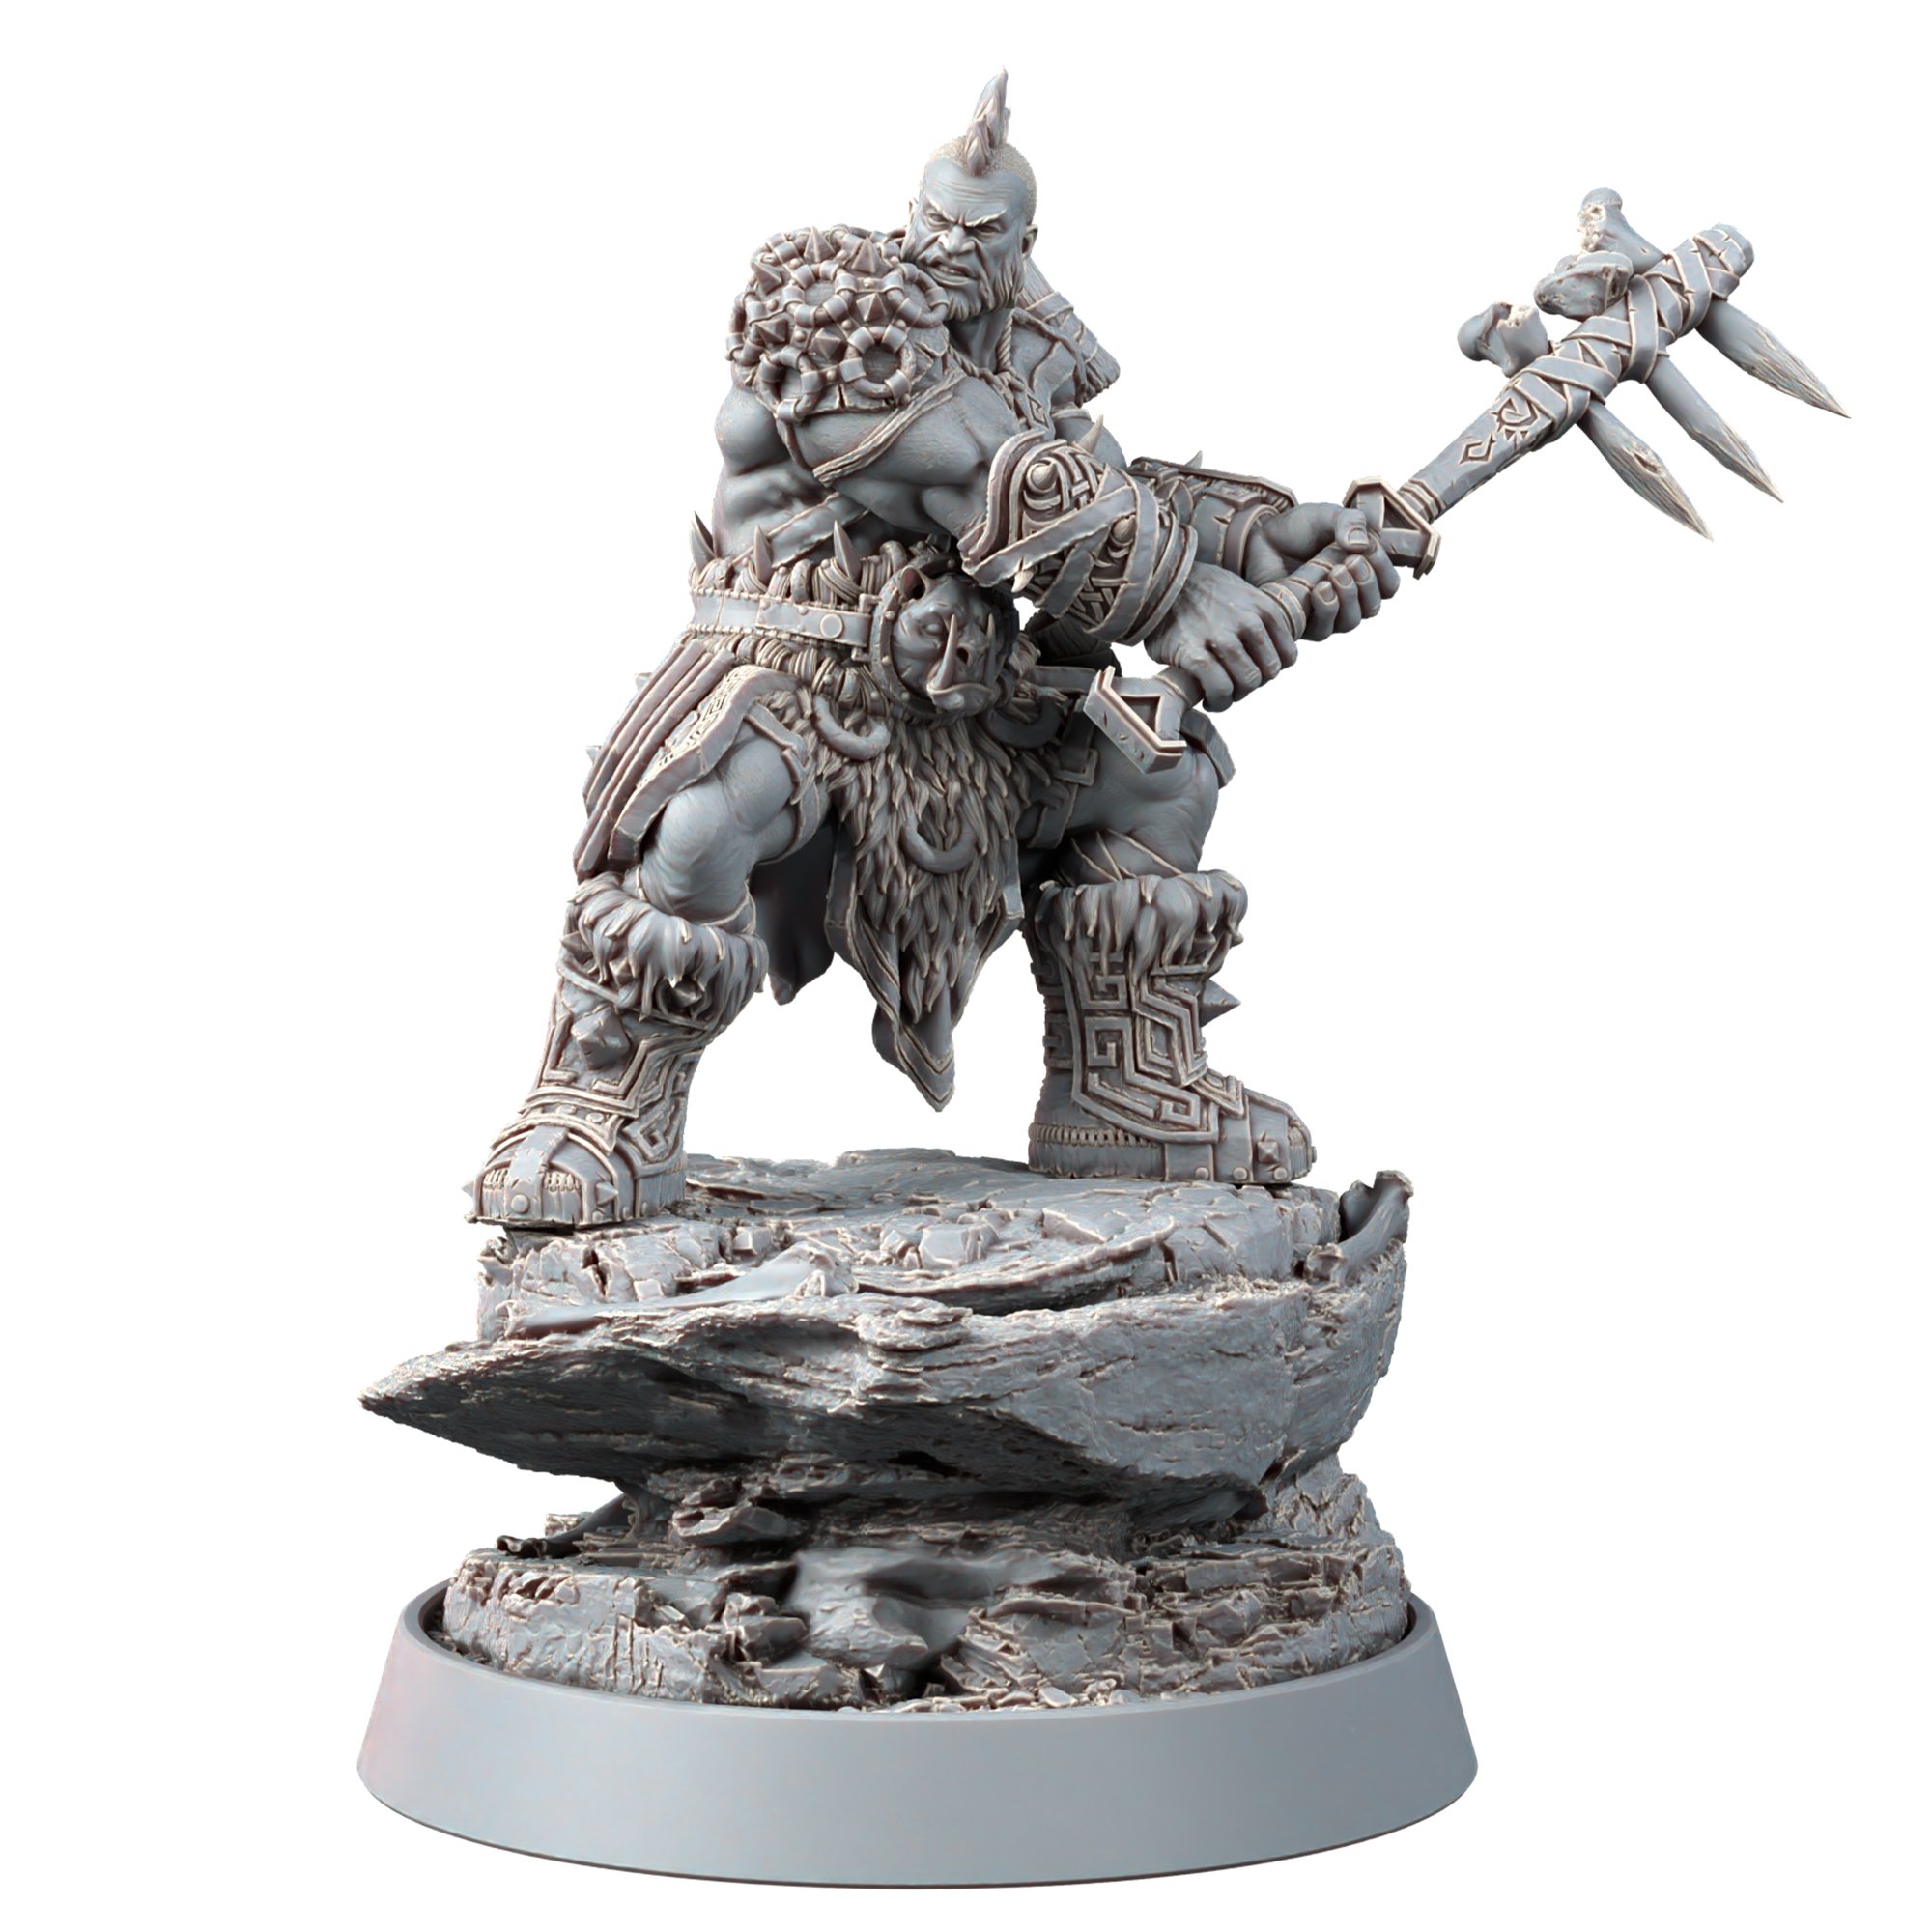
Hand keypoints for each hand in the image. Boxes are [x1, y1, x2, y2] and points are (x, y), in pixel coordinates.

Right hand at [1143, 562, 1298, 711]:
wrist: (1160, 583)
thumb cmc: (1201, 594)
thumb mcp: (1241, 593)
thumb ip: (1260, 618)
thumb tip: (1272, 652)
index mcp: (1262, 608)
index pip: (1287, 657)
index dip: (1270, 670)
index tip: (1252, 670)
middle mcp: (1247, 622)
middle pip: (1268, 674)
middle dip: (1252, 685)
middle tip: (1233, 684)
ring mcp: (1221, 637)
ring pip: (1247, 683)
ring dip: (1235, 696)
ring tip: (1220, 695)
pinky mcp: (1193, 653)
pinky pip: (1219, 688)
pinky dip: (1218, 701)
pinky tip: (1208, 700)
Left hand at [1243, 502, 1399, 641]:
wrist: (1260, 538)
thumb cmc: (1297, 529)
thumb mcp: (1326, 516)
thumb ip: (1349, 522)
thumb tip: (1362, 546)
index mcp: (1362, 572)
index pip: (1388, 585)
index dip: (1383, 570)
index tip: (1368, 549)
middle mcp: (1348, 597)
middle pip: (1373, 606)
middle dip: (1366, 584)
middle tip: (1349, 562)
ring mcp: (1326, 613)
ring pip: (1351, 621)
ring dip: (1348, 597)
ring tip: (1334, 573)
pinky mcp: (1303, 623)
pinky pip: (1324, 629)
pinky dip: (1327, 609)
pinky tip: (1319, 589)